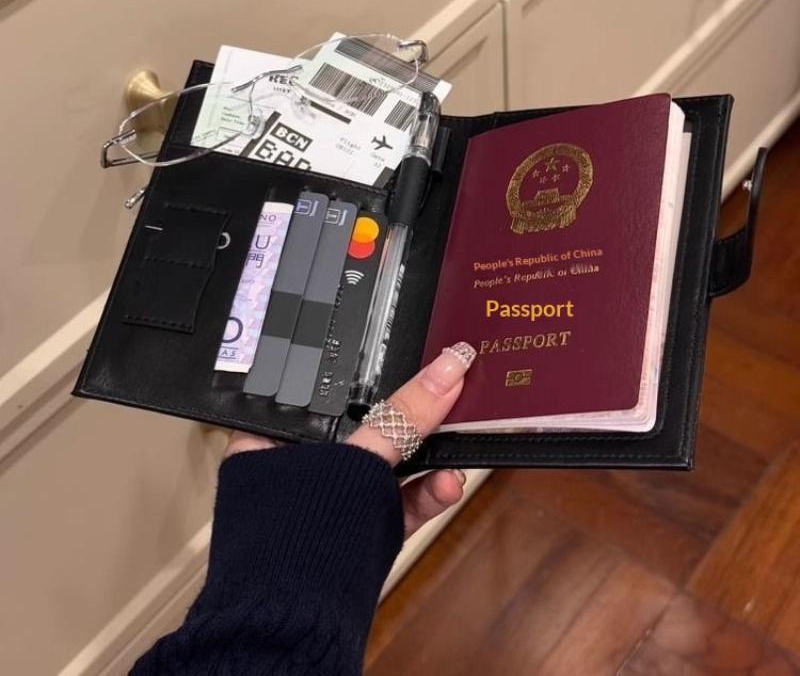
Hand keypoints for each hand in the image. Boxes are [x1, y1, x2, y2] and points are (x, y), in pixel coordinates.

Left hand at [225, 342, 476, 538]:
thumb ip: (404, 417)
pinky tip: (448, 484)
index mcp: (276, 438)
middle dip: (412, 418)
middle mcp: (301, 466)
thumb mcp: (358, 465)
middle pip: (366, 427)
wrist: (296, 632)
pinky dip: (423, 494)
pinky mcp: (358, 530)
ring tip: (457, 437)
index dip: (370, 371)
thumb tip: (446, 369)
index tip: (414, 356)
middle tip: (448, 393)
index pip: (326, 389)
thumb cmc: (294, 545)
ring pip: (386, 467)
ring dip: (426, 458)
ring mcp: (331, 501)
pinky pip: (394, 503)